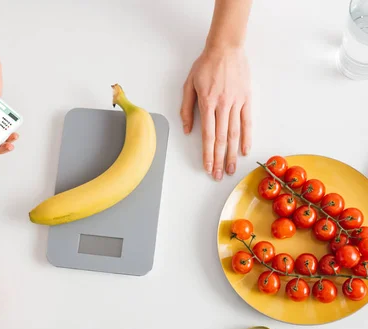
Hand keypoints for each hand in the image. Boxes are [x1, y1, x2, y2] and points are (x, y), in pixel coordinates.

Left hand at [180, 46, 250, 180]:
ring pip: (234, 134)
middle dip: (220, 160)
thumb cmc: (205, 65)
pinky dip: (246, 137)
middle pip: (222, 139)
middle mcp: (222, 106)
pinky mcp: (247, 98)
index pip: (208, 136)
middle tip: (219, 175)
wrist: (225, 48)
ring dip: (233, 154)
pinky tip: (245, 150)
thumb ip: (186, 109)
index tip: (207, 168)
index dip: (208, 154)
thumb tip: (188, 130)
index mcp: (207, 104)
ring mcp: (236, 103)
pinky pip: (247, 122)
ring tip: (232, 169)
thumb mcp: (188, 85)